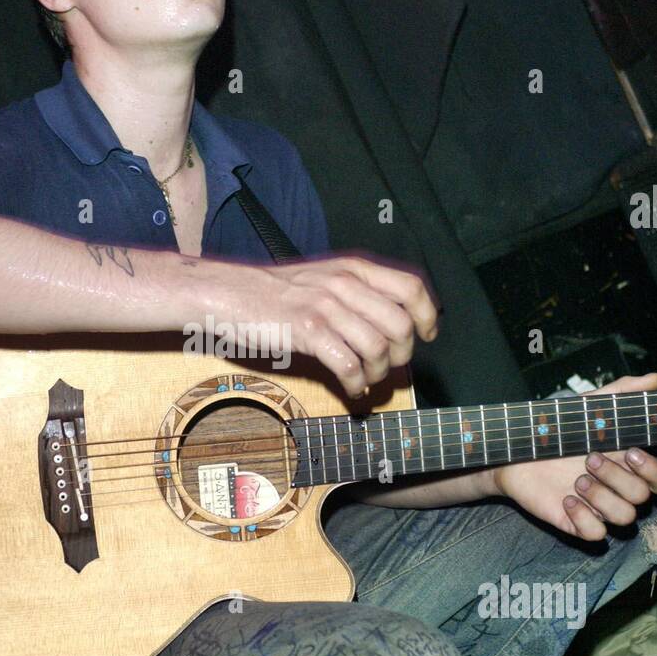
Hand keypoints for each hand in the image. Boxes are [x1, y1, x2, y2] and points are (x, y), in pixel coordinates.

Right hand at [248, 254, 439, 397]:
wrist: (230, 293)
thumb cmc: (276, 293)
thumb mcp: (324, 278)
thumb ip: (358, 293)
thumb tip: (392, 326)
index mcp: (354, 268)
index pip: (411, 288)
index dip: (426, 315)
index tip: (426, 335)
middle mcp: (345, 284)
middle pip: (400, 324)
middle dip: (402, 355)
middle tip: (387, 367)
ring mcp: (326, 307)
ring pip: (378, 348)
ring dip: (377, 373)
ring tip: (365, 379)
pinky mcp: (307, 331)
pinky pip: (349, 364)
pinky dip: (356, 383)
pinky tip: (350, 387)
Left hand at [491, 374, 656, 538]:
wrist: (518, 449)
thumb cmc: (560, 429)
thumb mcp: (590, 406)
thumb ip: (622, 393)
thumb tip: (655, 378)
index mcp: (628, 465)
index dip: (655, 472)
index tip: (629, 452)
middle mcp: (619, 489)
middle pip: (643, 497)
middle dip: (619, 478)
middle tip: (590, 459)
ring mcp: (599, 507)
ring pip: (625, 517)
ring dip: (603, 497)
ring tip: (576, 479)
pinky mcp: (577, 523)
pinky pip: (597, 535)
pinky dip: (584, 518)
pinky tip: (566, 499)